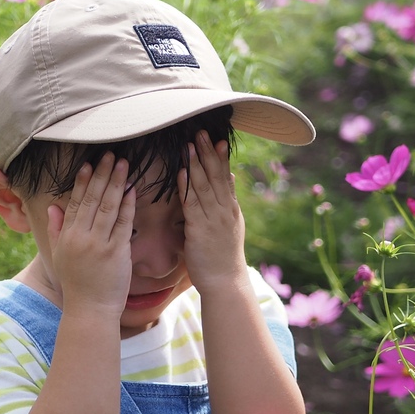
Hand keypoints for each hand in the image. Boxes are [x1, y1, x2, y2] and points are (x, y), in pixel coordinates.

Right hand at [47, 153, 135, 317]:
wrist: (90, 310)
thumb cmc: (77, 284)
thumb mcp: (59, 256)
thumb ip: (56, 229)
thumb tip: (52, 207)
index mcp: (67, 236)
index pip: (75, 202)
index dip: (83, 181)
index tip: (89, 163)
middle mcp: (81, 237)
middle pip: (92, 199)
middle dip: (102, 174)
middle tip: (110, 154)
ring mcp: (99, 244)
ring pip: (107, 206)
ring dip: (116, 183)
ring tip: (123, 164)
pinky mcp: (116, 252)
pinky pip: (123, 223)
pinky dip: (127, 205)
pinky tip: (131, 189)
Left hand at [178, 131, 246, 294]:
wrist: (226, 281)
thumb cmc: (223, 256)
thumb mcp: (230, 226)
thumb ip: (226, 202)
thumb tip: (228, 178)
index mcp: (230, 209)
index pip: (225, 177)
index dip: (220, 157)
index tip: (217, 138)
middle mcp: (224, 210)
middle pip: (215, 176)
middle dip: (208, 152)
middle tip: (201, 132)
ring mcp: (213, 219)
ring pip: (204, 185)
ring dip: (196, 162)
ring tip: (190, 144)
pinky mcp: (200, 229)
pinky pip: (192, 203)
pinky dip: (187, 185)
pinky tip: (183, 171)